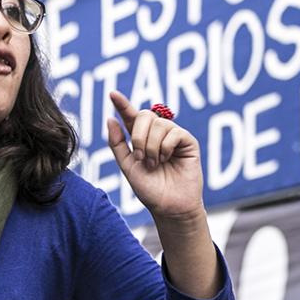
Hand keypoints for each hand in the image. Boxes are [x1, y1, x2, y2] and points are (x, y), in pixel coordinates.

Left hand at [106, 90, 202, 223]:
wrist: (168, 206)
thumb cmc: (149, 189)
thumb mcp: (127, 166)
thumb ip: (117, 143)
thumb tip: (111, 119)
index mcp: (141, 138)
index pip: (131, 116)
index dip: (123, 104)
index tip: (112, 93)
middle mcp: (157, 134)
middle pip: (145, 115)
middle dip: (138, 136)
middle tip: (140, 157)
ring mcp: (173, 136)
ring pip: (158, 124)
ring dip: (151, 146)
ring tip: (154, 164)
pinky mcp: (188, 141)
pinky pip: (173, 132)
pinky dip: (165, 147)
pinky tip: (166, 159)